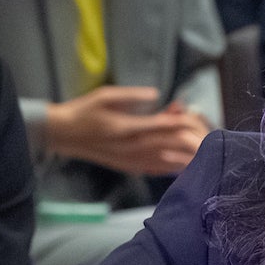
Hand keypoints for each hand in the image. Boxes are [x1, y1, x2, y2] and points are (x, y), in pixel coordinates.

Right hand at [46, 86, 209, 177]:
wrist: (63, 135)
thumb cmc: (83, 111)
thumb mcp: (105, 95)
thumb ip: (132, 95)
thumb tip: (157, 94)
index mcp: (125, 128)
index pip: (161, 126)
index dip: (180, 121)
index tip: (193, 115)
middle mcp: (129, 147)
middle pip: (167, 145)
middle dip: (186, 138)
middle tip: (201, 132)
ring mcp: (128, 160)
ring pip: (163, 161)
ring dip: (182, 156)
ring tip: (199, 151)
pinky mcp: (126, 167)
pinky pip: (153, 170)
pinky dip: (169, 168)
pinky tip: (181, 165)